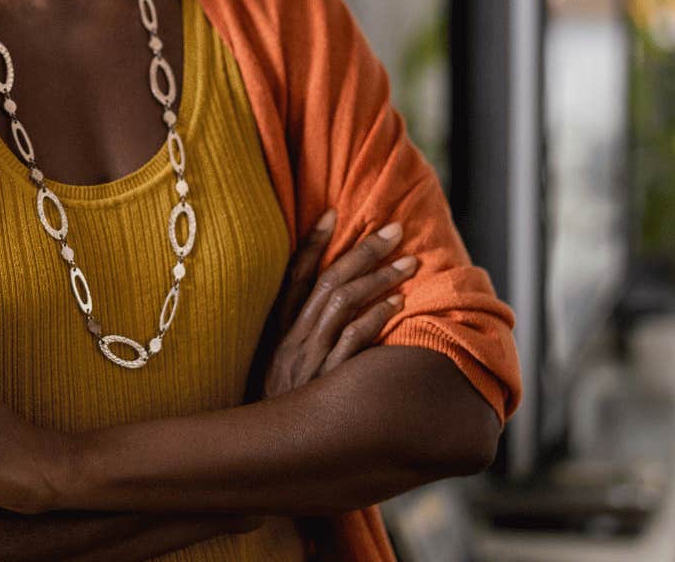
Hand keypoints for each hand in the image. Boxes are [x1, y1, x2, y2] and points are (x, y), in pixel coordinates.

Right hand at [250, 211, 414, 399]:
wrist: (265, 461)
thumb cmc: (279, 414)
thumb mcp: (277, 372)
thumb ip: (297, 340)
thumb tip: (328, 309)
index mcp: (276, 333)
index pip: (293, 276)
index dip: (312, 243)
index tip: (333, 214)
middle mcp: (291, 340)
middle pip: (327, 282)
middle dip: (362, 252)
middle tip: (394, 230)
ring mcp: (309, 360)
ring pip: (343, 304)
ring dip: (378, 278)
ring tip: (409, 262)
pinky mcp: (327, 384)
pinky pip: (352, 343)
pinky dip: (375, 318)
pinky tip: (398, 304)